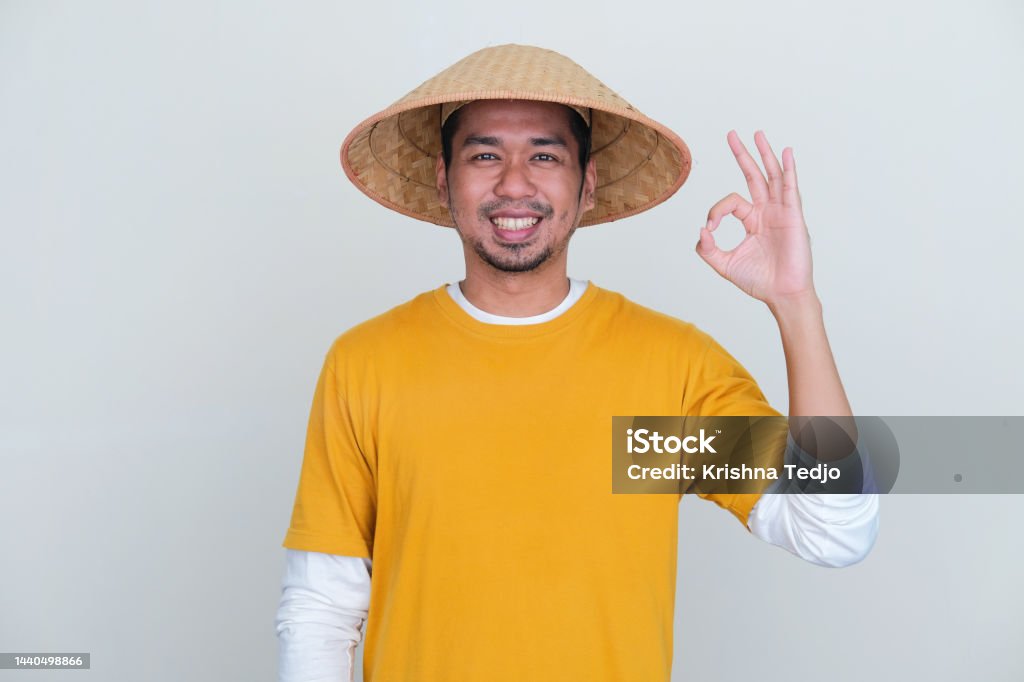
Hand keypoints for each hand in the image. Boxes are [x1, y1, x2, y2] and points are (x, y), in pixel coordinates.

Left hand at [696, 130, 814, 306]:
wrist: (781, 294)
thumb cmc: (758, 281)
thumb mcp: (724, 264)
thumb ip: (708, 248)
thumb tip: (701, 228)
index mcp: (751, 220)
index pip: (730, 201)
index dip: (715, 210)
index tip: (710, 228)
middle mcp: (766, 211)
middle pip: (754, 176)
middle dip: (743, 155)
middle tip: (731, 134)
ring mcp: (781, 211)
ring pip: (772, 176)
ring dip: (765, 154)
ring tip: (758, 134)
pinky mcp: (793, 216)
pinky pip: (790, 188)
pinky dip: (789, 170)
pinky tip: (786, 152)